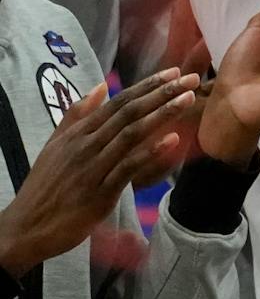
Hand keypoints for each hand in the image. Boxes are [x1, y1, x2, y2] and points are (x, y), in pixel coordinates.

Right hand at [0, 70, 199, 276]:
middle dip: (161, 93)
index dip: (146, 86)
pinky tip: (173, 140)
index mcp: (78, 133)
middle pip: (128, 113)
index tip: (173, 73)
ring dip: (162, 114)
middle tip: (191, 78)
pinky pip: (128, 167)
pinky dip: (151, 152)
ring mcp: (93, 167)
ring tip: (188, 99)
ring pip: (131, 134)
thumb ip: (76, 116)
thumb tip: (99, 87)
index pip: (117, 102)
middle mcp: (86, 145)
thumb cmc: (46, 186)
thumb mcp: (56, 145)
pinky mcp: (100, 192)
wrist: (27, 226)